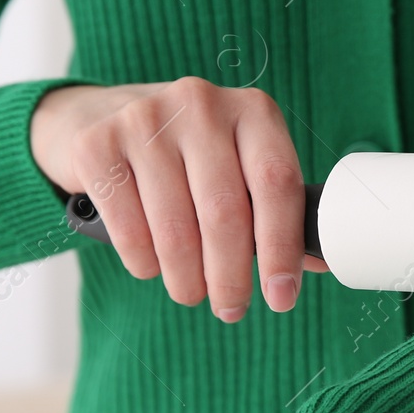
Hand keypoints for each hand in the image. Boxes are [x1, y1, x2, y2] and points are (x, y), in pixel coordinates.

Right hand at [30, 78, 326, 321]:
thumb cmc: (186, 157)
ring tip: (192, 292)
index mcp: (251, 110)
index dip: (281, 248)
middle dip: (231, 275)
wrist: (95, 119)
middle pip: (226, 211)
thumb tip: (318, 262)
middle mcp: (200, 104)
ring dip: (187, 278)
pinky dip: (144, 263)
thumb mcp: (237, 165)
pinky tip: (152, 267)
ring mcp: (144, 119)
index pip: (276, 183)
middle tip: (231, 308)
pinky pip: (129, 228)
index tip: (281, 297)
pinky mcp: (97, 145)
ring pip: (175, 227)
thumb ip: (273, 206)